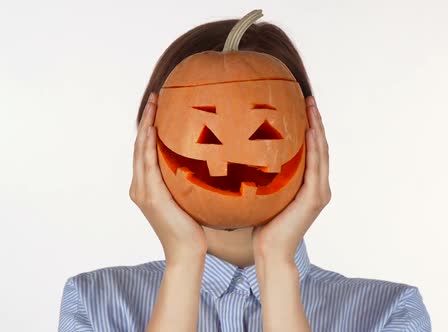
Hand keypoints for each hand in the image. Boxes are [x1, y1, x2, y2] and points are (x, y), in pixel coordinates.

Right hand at [129, 91, 207, 264]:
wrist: (187, 251)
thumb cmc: (193, 226)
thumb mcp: (189, 196)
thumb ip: (188, 178)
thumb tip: (207, 158)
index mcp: (147, 186)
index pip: (145, 150)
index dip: (148, 126)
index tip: (158, 106)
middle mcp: (139, 187)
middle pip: (139, 145)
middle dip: (146, 119)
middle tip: (155, 96)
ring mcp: (142, 192)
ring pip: (140, 151)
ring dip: (146, 125)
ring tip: (154, 104)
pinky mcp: (151, 197)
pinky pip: (147, 164)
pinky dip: (148, 146)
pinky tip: (154, 129)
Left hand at [252, 95, 330, 260]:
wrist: (270, 251)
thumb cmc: (262, 226)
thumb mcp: (264, 193)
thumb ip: (264, 175)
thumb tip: (242, 153)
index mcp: (309, 186)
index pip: (313, 151)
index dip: (310, 127)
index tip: (302, 106)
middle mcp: (319, 187)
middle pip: (321, 147)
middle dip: (316, 121)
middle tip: (308, 98)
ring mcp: (319, 192)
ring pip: (322, 152)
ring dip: (317, 127)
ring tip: (311, 106)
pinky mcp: (315, 197)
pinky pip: (316, 166)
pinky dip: (315, 147)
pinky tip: (309, 129)